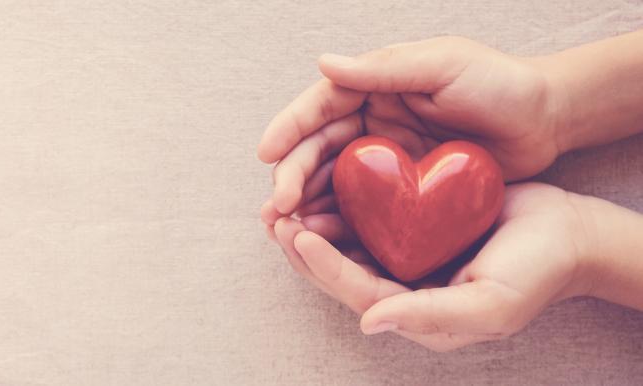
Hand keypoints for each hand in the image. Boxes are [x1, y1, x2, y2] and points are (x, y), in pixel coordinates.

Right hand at [258, 36, 566, 217]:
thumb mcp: (443, 65)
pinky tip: (323, 237)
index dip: (289, 129)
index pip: (321, 106)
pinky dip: (339, 221)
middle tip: (276, 208)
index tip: (266, 153)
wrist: (547, 120)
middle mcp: (372, 121)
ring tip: (287, 229)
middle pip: (318, 149)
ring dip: (306, 203)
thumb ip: (384, 69)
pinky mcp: (402, 190)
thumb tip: (324, 62)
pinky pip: (362, 206)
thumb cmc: (500, 83)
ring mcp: (385, 158)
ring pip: (332, 181)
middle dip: (291, 176)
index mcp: (375, 86)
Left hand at [271, 183, 594, 351]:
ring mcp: (406, 253)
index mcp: (413, 311)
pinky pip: (368, 213)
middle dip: (304, 246)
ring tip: (283, 199)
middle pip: (340, 268)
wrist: (565, 232)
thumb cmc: (534, 272)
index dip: (324, 266)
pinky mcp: (412, 222)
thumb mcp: (489, 304)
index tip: (298, 236)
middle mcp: (402, 284)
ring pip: (347, 240)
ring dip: (314, 221)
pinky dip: (341, 200)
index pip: (357, 290)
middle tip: (274, 216)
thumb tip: (370, 323)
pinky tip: (322, 180)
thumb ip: (430, 316)